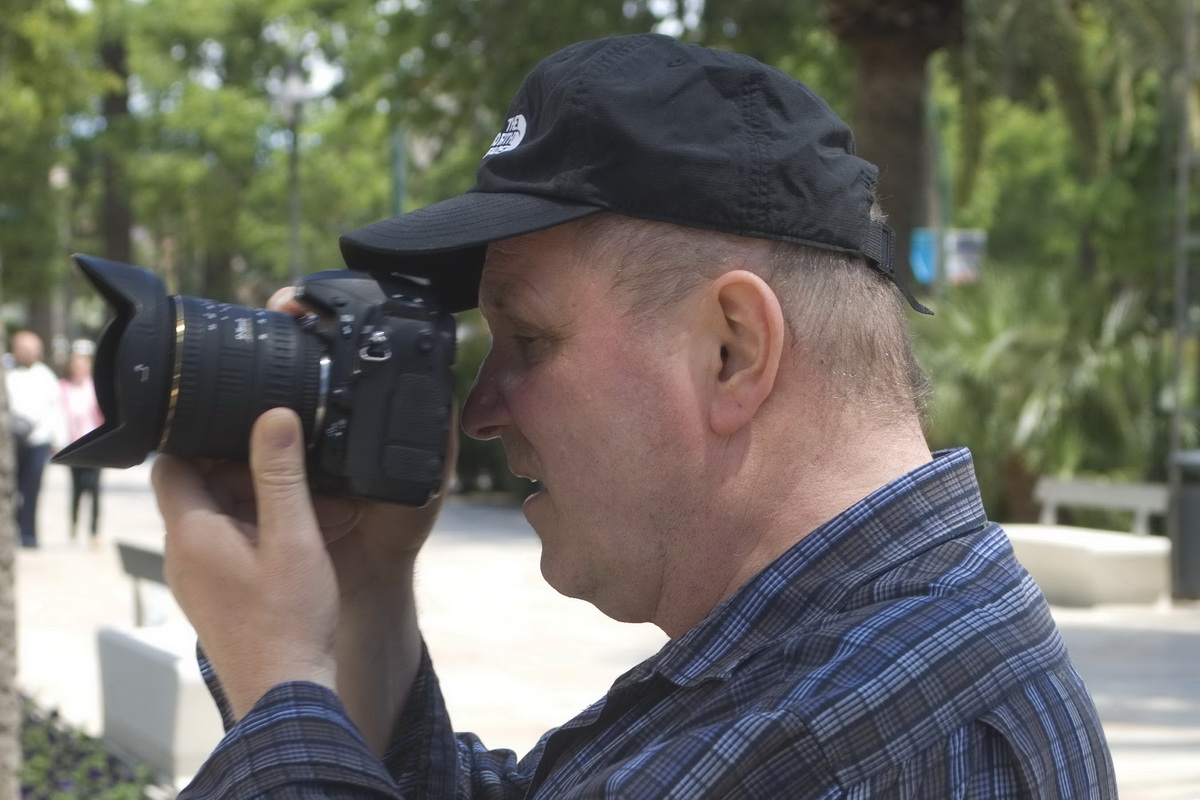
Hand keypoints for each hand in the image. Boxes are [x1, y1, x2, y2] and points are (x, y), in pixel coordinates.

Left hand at [153, 408, 339, 718]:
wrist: (283, 693)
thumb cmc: (288, 621)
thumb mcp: (294, 537)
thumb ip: (282, 475)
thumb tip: (274, 418)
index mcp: (191, 533)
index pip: (172, 463)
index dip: (204, 439)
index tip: (246, 432)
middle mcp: (180, 555)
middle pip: (195, 488)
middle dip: (237, 471)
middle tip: (285, 470)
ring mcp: (193, 579)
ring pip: (211, 518)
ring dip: (248, 503)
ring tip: (295, 507)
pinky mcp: (210, 597)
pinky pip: (220, 547)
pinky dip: (250, 532)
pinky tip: (287, 542)